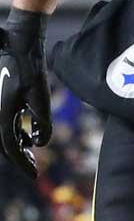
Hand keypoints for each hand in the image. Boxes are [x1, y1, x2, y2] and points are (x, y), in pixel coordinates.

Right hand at [0, 11, 52, 178]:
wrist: (16, 45)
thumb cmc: (29, 68)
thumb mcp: (40, 94)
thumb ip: (42, 120)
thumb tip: (40, 143)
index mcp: (1, 115)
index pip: (10, 148)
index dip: (23, 164)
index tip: (34, 175)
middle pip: (3, 145)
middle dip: (18, 157)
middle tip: (33, 167)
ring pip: (2, 135)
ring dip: (16, 145)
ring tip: (32, 151)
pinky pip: (3, 124)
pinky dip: (14, 132)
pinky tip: (27, 135)